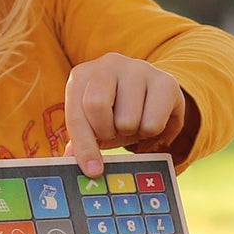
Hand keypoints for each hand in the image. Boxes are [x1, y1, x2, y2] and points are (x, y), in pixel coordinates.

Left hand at [64, 54, 186, 177]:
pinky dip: (152, 132)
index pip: (75, 112)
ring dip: (131, 132)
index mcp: (82, 75)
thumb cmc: (117, 110)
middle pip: (96, 105)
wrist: (153, 93)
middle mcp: (108, 64)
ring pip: (127, 119)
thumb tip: (68, 160)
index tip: (92, 170)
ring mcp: (138, 68)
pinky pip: (153, 123)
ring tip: (134, 122)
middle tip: (114, 132)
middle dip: (107, 131)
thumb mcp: (94, 123)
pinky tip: (152, 120)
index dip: (83, 145)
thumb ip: (81, 140)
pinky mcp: (165, 80)